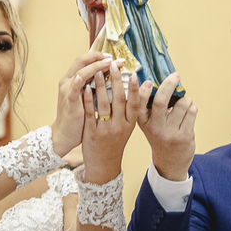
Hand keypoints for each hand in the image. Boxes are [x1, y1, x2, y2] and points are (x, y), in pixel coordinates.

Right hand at [51, 53, 115, 157]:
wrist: (65, 134)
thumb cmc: (77, 117)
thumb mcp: (86, 98)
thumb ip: (93, 87)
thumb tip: (110, 78)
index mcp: (72, 80)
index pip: (84, 61)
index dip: (98, 56)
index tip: (113, 57)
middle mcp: (68, 82)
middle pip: (82, 62)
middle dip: (99, 58)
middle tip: (115, 59)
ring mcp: (67, 90)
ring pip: (80, 72)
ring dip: (95, 66)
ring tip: (109, 63)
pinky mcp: (69, 102)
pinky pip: (73, 89)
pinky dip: (77, 82)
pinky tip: (82, 77)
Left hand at [81, 66, 139, 183]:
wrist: (104, 165)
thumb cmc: (116, 143)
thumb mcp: (128, 128)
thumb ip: (133, 109)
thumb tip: (145, 87)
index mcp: (130, 125)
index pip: (135, 104)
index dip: (135, 89)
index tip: (134, 74)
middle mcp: (119, 127)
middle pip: (119, 101)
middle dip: (116, 81)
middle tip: (113, 65)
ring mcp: (105, 130)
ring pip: (103, 105)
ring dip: (100, 87)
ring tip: (97, 72)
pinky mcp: (91, 133)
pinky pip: (90, 113)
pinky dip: (88, 100)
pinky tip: (85, 88)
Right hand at [137, 73, 196, 181]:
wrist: (169, 162)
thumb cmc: (160, 136)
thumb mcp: (150, 124)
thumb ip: (152, 106)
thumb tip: (163, 81)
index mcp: (143, 122)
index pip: (139, 104)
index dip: (142, 91)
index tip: (147, 80)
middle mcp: (154, 127)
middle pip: (161, 100)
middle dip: (169, 84)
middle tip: (175, 76)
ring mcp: (170, 133)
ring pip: (182, 103)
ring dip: (186, 99)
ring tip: (183, 105)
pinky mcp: (184, 136)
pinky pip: (192, 111)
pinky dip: (192, 108)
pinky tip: (188, 114)